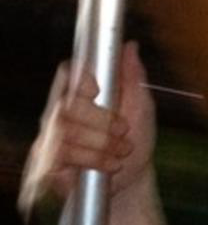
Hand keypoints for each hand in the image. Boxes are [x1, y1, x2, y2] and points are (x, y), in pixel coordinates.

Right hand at [21, 47, 153, 224]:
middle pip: (68, 105)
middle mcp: (60, 113)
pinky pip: (65, 155)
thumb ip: (134, 76)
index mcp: (81, 94)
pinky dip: (95, 160)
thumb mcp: (142, 106)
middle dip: (103, 121)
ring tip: (121, 151)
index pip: (67, 74)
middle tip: (124, 131)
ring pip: (68, 132)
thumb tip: (130, 46)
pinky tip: (110, 165)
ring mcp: (51, 138)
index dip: (79, 78)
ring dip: (103, 143)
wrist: (131, 179)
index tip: (98, 88)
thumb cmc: (135, 138)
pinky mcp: (48, 163)